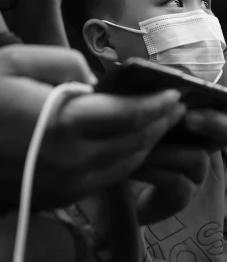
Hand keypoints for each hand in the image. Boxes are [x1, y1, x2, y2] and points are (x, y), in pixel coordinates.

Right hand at [0, 45, 187, 208]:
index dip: (158, 105)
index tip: (175, 93)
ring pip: (126, 166)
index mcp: (62, 125)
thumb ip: (61, 64)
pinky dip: (125, 161)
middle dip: (160, 124)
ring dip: (148, 145)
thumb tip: (93, 80)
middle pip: (135, 144)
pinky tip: (129, 144)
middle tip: (176, 106)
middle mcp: (72, 162)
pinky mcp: (61, 198)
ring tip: (160, 123)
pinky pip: (106, 179)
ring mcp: (68, 185)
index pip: (130, 116)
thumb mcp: (11, 64)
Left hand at [132, 84, 226, 221]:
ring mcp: (195, 172)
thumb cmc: (122, 140)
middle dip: (214, 122)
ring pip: (197, 156)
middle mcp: (201, 144)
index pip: (225, 106)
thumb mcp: (133, 113)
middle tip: (188, 119)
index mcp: (195, 118)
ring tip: (137, 147)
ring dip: (166, 150)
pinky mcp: (181, 196)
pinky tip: (134, 168)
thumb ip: (151, 98)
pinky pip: (177, 181)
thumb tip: (163, 85)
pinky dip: (154, 172)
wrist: (104, 183)